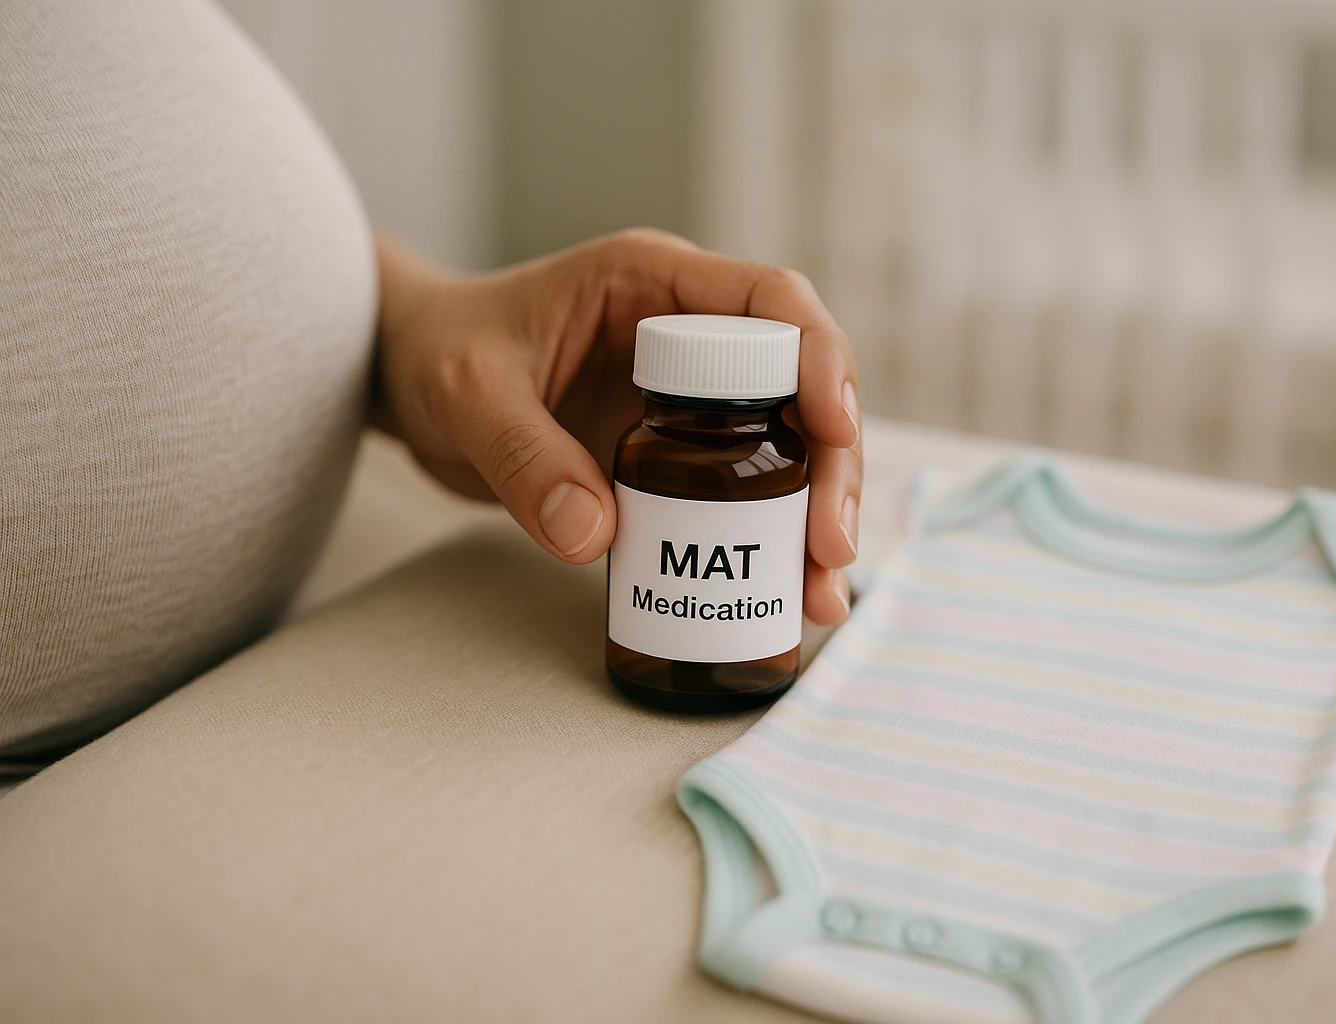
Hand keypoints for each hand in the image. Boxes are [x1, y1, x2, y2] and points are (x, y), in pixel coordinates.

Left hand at [371, 228, 861, 624]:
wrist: (406, 377)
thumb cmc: (437, 352)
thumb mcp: (468, 394)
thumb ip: (522, 456)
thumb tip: (595, 535)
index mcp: (652, 282)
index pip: (769, 302)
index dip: (819, 358)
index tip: (835, 429)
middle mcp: (687, 335)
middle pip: (800, 386)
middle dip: (830, 465)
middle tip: (828, 546)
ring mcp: (686, 398)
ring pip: (784, 447)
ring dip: (812, 515)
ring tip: (820, 593)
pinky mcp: (672, 455)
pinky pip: (736, 494)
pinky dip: (765, 541)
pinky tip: (786, 594)